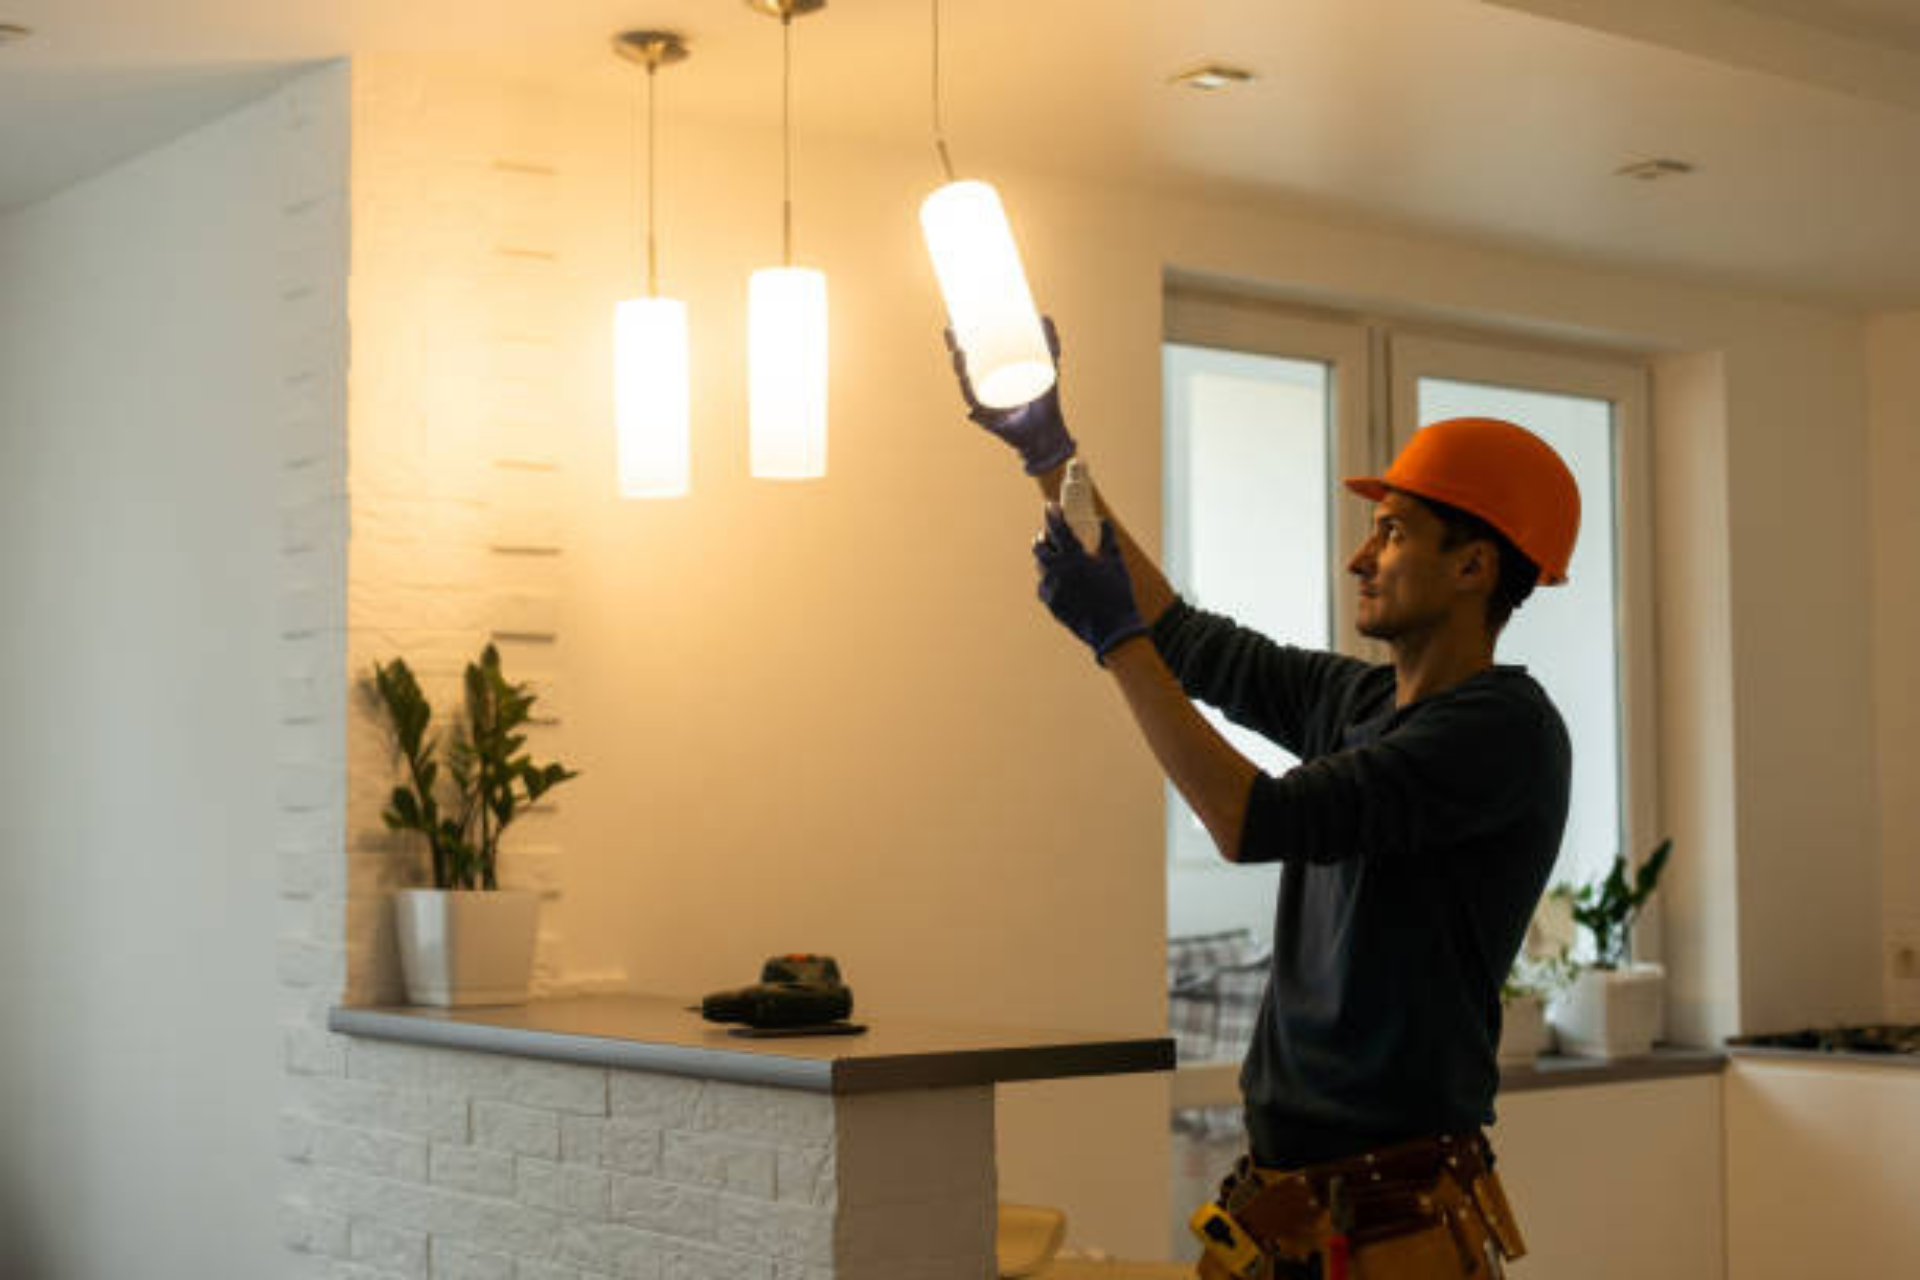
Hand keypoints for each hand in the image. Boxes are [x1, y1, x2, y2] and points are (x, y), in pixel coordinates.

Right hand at [945, 316, 1076, 475]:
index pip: (970, 354)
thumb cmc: (1046, 399)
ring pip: (964, 382)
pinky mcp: (988, 419)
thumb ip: (1049, 341)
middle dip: (953, 346)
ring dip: (957, 366)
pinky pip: (974, 405)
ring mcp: (983, 404)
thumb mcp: (1050, 365)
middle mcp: (983, 389)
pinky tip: (965, 381)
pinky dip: (969, 393)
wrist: (1048, 431)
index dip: (958, 337)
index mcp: (991, 376)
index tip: (954, 318)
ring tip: (960, 349)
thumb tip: (1044, 316)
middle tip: (952, 327)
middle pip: (962, 365)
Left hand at [1033, 504, 1148, 663]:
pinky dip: (1050, 579)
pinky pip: (1045, 586)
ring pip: (1041, 567)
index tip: (1049, 505)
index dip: (1052, 514)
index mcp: (1075, 558)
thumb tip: (1103, 521)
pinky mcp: (1051, 604)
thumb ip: (1108, 540)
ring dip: (1045, 558)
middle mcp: (1059, 572)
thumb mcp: (1116, 564)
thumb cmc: (1118, 594)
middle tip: (1048, 533)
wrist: (1113, 629)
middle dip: (1042, 537)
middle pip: (1039, 547)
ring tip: (1054, 555)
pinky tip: (1058, 578)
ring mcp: (1052, 589)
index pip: (1058, 529)